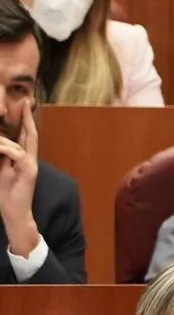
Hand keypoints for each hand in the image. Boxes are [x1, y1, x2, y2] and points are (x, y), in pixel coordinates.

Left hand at [0, 100, 39, 256]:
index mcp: (23, 158)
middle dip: (27, 118)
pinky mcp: (29, 172)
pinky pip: (16, 153)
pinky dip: (5, 149)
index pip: (25, 136)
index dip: (25, 120)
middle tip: (26, 102)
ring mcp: (31, 165)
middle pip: (30, 134)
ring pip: (17, 144)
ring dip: (1, 141)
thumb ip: (2, 157)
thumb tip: (0, 143)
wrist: (14, 212)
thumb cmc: (5, 193)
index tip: (23, 105)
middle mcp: (30, 160)